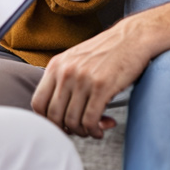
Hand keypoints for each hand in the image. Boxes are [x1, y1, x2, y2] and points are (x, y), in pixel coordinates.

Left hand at [31, 15, 150, 137]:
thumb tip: (56, 112)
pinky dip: (95, 131)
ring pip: (72, 122)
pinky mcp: (101, 86)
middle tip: (79, 130)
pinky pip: (90, 120)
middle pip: (54, 116)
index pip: (38, 103)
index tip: (59, 125)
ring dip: (83, 132)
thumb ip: (63, 79)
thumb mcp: (76, 59)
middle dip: (66, 130)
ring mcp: (82, 79)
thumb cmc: (106, 51)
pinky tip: (102, 128)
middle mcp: (66, 71)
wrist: (132, 37)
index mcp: (56, 65)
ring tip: (94, 128)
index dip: (47, 120)